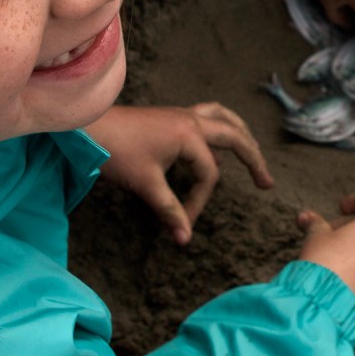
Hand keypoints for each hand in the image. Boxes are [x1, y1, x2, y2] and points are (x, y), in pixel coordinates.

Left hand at [85, 104, 273, 244]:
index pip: (209, 174)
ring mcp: (183, 115)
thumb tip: (185, 239)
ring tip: (252, 152)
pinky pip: (208, 118)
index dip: (200, 202)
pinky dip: (220, 130)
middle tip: (266, 183)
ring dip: (241, 135)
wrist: (88, 128)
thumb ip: (170, 211)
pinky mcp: (172, 117)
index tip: (184, 223)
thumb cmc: (117, 152)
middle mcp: (192, 120)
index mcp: (190, 135)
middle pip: (235, 136)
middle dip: (253, 159)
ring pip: (224, 118)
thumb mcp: (146, 185)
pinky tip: (215, 149)